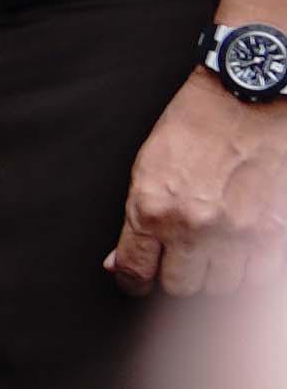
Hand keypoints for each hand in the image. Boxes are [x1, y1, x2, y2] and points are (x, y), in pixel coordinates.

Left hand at [110, 67, 286, 293]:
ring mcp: (237, 233)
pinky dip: (250, 270)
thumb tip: (117, 263)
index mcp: (153, 209)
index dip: (134, 282)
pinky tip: (243, 250)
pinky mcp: (272, 234)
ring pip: (221, 287)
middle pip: (180, 286)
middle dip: (178, 273)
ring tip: (216, 247)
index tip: (139, 281)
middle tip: (183, 254)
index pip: (134, 271)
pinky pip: (258, 277)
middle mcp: (193, 227)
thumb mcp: (147, 167)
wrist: (247, 101)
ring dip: (216, 272)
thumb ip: (135, 220)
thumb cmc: (195, 127)